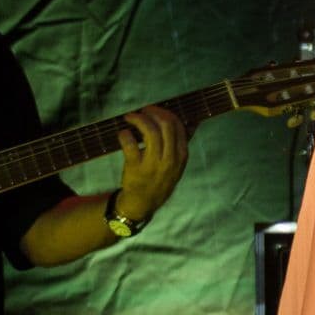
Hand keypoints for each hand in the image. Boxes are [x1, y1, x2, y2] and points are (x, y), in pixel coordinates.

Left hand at [114, 106, 188, 220]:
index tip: (154, 111)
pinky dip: (124, 135)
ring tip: (130, 117)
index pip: (178, 126)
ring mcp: (154, 164)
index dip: (165, 113)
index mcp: (181, 155)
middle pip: (166, 125)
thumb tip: (192, 121)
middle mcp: (170, 158)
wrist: (143, 203)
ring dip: (138, 119)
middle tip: (142, 111)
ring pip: (150, 131)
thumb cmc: (159, 180)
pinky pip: (130, 144)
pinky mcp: (136, 168)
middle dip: (153, 112)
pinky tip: (122, 133)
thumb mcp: (177, 165)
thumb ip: (180, 144)